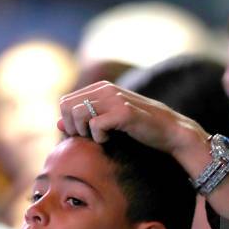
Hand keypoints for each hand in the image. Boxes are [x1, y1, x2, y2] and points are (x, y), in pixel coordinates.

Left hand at [59, 81, 228, 216]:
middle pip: (67, 106)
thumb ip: (85, 119)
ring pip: (78, 114)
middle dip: (72, 127)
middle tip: (87, 139)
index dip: (68, 122)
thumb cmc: (140, 128)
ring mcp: (116, 99)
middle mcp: (106, 89)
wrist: (171, 132)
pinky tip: (109, 140)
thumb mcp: (109, 121)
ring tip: (98, 139)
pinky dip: (98, 137)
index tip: (81, 136)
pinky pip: (95, 125)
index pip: (65, 101)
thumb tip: (57, 122)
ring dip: (83, 131)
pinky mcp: (124, 112)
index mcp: (101, 88)